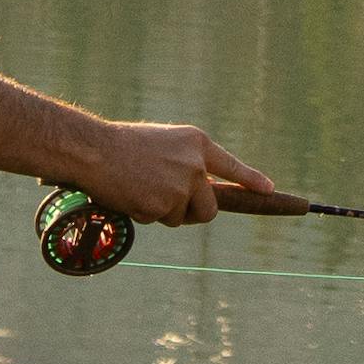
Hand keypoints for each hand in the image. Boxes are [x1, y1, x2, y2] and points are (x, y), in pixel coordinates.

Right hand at [89, 119, 297, 228]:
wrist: (94, 150)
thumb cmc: (122, 145)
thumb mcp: (163, 144)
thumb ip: (185, 164)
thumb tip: (200, 194)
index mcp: (197, 143)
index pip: (231, 166)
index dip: (251, 181)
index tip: (269, 190)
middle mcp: (196, 164)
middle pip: (209, 208)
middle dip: (193, 213)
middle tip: (167, 203)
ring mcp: (183, 185)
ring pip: (183, 217)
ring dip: (165, 212)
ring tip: (140, 189)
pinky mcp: (166, 205)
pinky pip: (160, 220)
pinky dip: (145, 214)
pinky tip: (130, 194)